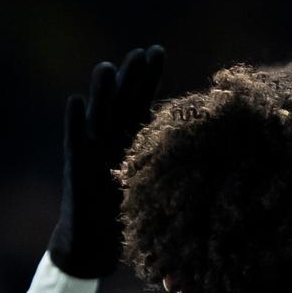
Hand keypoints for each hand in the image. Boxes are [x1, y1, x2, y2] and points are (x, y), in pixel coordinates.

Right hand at [48, 45, 165, 277]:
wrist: (95, 242)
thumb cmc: (130, 214)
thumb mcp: (158, 186)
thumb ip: (174, 165)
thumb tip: (218, 151)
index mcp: (131, 137)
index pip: (140, 99)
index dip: (147, 76)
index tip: (157, 50)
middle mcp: (110, 136)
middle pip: (120, 101)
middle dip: (129, 77)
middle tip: (139, 53)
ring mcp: (91, 149)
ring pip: (97, 115)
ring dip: (101, 93)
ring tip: (106, 68)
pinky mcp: (75, 167)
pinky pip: (73, 141)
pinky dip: (74, 123)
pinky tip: (75, 102)